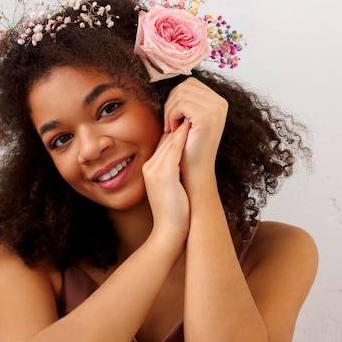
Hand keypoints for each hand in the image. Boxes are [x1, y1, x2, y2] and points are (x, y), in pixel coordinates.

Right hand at [142, 121, 190, 243]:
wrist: (169, 230)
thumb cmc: (174, 211)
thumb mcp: (170, 186)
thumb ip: (173, 169)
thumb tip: (183, 155)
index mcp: (151, 169)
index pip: (163, 143)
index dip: (176, 131)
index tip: (188, 121)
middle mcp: (150, 167)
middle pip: (165, 139)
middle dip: (178, 125)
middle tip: (190, 111)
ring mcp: (155, 170)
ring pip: (169, 142)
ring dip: (180, 128)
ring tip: (191, 114)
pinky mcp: (164, 174)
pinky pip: (173, 151)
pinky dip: (181, 139)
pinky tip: (189, 129)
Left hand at [163, 78, 227, 184]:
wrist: (196, 170)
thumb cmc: (189, 146)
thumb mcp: (190, 119)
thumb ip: (187, 100)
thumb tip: (173, 80)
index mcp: (219, 101)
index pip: (190, 83)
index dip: (176, 97)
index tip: (173, 117)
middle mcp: (220, 103)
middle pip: (184, 86)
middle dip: (171, 103)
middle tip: (169, 123)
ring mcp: (215, 109)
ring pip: (180, 94)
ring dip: (169, 111)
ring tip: (171, 128)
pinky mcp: (206, 117)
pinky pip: (180, 104)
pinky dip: (171, 116)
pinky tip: (172, 130)